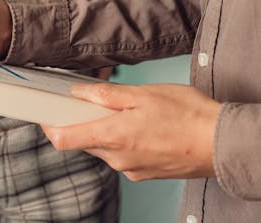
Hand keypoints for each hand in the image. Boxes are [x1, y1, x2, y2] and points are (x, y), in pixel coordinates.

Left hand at [42, 83, 220, 180]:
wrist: (221, 143)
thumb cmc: (187, 115)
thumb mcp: (142, 95)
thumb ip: (105, 95)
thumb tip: (79, 92)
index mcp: (113, 137)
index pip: (64, 139)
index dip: (49, 127)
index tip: (45, 115)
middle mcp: (118, 159)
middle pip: (83, 142)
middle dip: (83, 123)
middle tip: (92, 103)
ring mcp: (131, 169)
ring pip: (102, 149)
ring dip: (104, 131)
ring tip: (126, 113)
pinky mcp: (143, 173)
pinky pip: (120, 157)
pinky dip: (121, 142)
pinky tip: (140, 128)